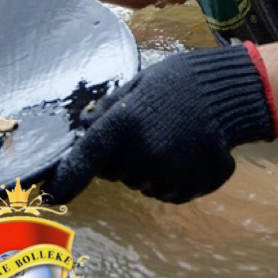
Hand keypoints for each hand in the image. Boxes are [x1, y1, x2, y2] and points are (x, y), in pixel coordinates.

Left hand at [44, 44, 276, 203]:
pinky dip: (172, 176)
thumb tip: (83, 131)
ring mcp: (165, 177)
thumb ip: (107, 111)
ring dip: (149, 167)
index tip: (48, 195)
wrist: (228, 94)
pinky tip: (187, 150)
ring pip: (141, 183)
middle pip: (115, 172)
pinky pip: (167, 191)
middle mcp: (141, 157)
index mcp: (122, 127)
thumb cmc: (178, 83)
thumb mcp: (137, 85)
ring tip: (172, 137)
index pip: (83, 161)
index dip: (64, 180)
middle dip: (123, 156)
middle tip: (149, 128)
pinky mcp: (187, 189)